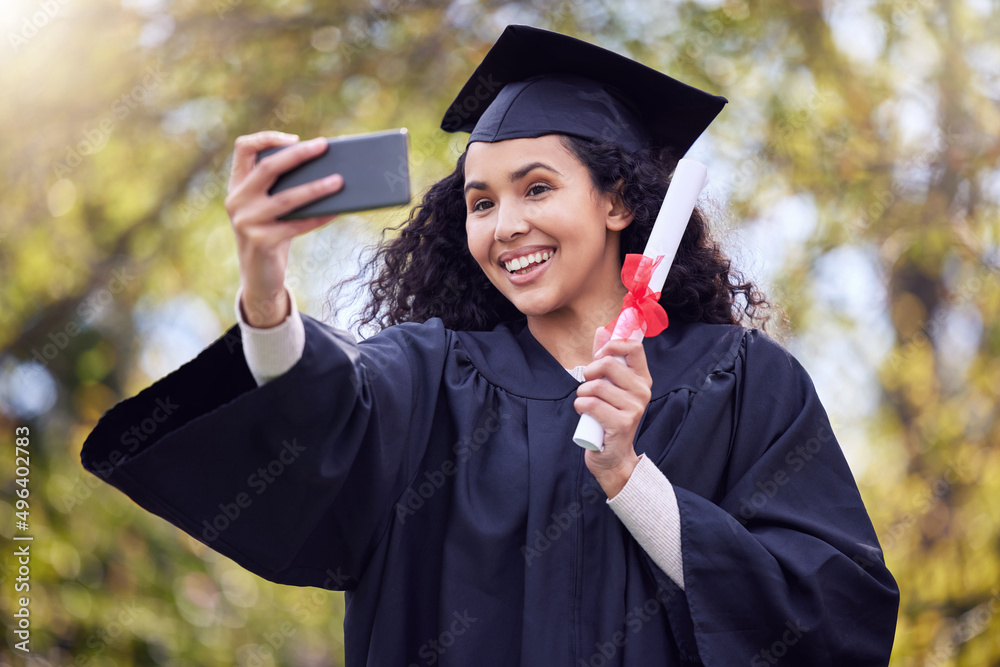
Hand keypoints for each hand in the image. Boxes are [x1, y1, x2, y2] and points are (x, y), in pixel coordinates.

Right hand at [225, 131, 344, 326]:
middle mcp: (236, 201)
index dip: (267, 138)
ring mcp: (246, 222)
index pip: (242, 148)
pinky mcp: (261, 242)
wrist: (258, 277)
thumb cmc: (271, 234)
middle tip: (324, 146)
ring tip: (339, 181)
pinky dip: (318, 217)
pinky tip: (337, 210)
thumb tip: (326, 167)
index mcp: (237, 186)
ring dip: (316, 188)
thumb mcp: (268, 208)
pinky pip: (296, 225)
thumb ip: (282, 188)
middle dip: (298, 154)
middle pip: (268, 167)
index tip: (294, 138)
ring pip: (286, 198)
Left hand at [574, 327, 651, 497]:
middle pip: (608, 363)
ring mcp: (634, 408)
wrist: (612, 455)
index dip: (612, 345)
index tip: (599, 355)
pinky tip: (584, 413)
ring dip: (581, 393)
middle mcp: (642, 391)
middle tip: (587, 385)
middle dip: (588, 372)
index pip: (634, 347)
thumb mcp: (609, 385)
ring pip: (595, 385)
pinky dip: (580, 406)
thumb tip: (602, 330)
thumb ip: (606, 357)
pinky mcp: (622, 424)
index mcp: (642, 379)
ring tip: (586, 403)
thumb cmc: (608, 416)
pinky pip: (591, 404)